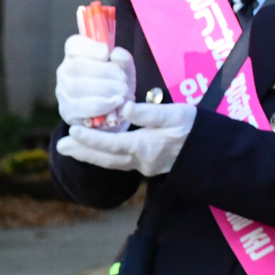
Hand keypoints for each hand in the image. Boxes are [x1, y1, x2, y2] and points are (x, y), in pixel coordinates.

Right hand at [55, 35, 133, 126]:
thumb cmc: (117, 85)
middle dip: (105, 72)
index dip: (90, 47)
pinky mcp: (66, 111)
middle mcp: (65, 71)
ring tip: (123, 93)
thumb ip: (123, 60)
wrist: (115, 113)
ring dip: (106, 89)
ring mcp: (63, 92)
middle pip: (76, 66)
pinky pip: (81, 107)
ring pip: (78, 87)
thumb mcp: (125, 70)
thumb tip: (115, 54)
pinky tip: (115, 103)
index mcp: (77, 56)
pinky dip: (102, 105)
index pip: (74, 44)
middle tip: (124, 80)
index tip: (107, 54)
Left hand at [60, 101, 194, 176]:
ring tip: (71, 149)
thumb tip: (124, 108)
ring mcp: (146, 166)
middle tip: (60, 146)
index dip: (91, 138)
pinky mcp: (150, 166)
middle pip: (105, 158)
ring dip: (90, 156)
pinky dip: (105, 157)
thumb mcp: (177, 114)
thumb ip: (149, 112)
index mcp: (147, 146)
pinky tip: (97, 152)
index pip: (111, 143)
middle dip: (82, 152)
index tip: (72, 129)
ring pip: (111, 163)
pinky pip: (121, 163)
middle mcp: (142, 161)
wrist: (214, 151)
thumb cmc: (197, 128)